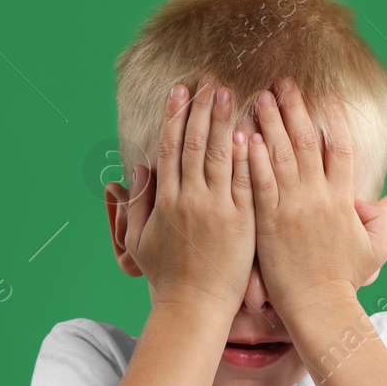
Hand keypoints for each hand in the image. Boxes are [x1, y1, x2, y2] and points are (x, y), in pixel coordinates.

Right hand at [125, 74, 255, 315]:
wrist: (194, 307)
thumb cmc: (166, 276)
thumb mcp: (139, 240)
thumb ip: (137, 203)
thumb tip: (137, 169)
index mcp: (166, 200)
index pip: (169, 147)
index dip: (173, 114)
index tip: (179, 89)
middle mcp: (190, 199)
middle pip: (194, 143)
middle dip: (201, 107)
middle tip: (208, 79)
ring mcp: (217, 210)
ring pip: (220, 156)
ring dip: (224, 120)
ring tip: (229, 92)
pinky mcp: (241, 222)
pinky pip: (245, 182)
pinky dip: (247, 156)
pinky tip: (250, 131)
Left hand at [247, 76, 386, 321]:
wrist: (318, 307)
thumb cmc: (345, 281)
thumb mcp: (374, 250)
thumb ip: (382, 222)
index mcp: (343, 199)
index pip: (341, 148)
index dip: (334, 119)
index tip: (324, 96)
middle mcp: (317, 197)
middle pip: (307, 141)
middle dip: (295, 108)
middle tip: (283, 83)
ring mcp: (291, 207)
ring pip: (280, 155)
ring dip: (269, 123)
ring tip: (258, 97)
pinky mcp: (267, 221)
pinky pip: (258, 181)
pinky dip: (251, 157)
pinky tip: (241, 134)